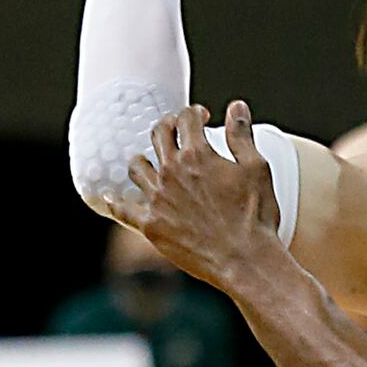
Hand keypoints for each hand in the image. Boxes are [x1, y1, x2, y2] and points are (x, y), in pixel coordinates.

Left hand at [126, 103, 280, 292]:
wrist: (245, 260)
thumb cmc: (256, 216)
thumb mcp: (256, 169)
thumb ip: (241, 135)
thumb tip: (236, 106)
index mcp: (197, 155)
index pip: (186, 119)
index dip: (195, 113)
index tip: (202, 116)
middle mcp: (171, 172)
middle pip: (158, 135)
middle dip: (167, 126)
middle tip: (176, 130)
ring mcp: (157, 199)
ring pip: (137, 168)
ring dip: (143, 160)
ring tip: (150, 163)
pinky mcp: (150, 225)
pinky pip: (123, 210)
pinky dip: (115, 202)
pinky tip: (110, 197)